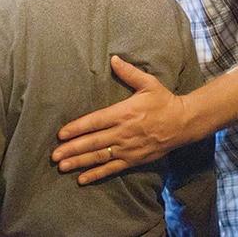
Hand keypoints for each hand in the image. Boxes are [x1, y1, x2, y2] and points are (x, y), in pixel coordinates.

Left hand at [52, 55, 187, 183]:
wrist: (184, 123)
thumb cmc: (164, 101)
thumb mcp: (148, 83)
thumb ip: (128, 72)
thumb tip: (113, 58)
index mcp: (123, 113)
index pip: (95, 121)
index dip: (77, 128)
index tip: (61, 134)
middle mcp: (123, 132)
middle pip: (93, 142)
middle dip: (72, 149)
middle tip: (53, 156)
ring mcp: (128, 148)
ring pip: (100, 157)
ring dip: (80, 162)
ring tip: (62, 166)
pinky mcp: (134, 160)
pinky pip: (112, 169)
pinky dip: (96, 174)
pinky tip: (82, 179)